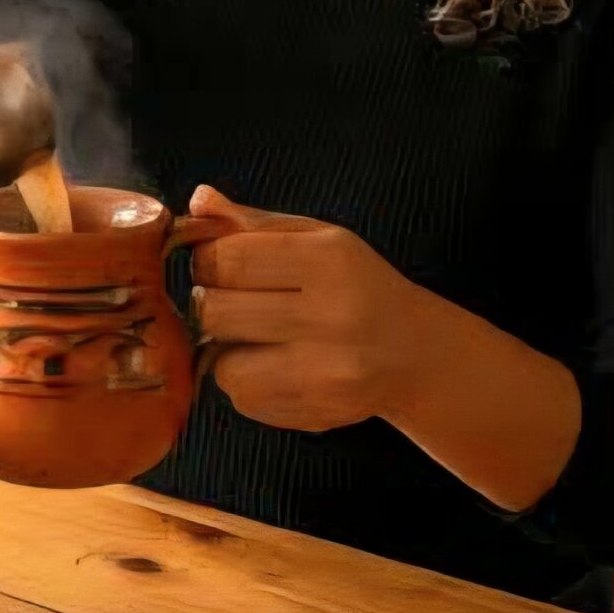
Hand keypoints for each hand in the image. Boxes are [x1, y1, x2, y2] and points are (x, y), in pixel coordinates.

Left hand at [188, 185, 430, 432]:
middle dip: (211, 305)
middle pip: (215, 312)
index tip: (219, 265)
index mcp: (328, 260)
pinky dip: (247, 383)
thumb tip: (198, 200)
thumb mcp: (317, 239)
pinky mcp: (316, 412)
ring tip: (258, 339)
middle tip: (234, 302)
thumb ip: (254, 223)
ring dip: (227, 352)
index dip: (207, 261)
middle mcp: (331, 317)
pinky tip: (278, 367)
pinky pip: (243, 399)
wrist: (415, 353)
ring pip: (223, 365)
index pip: (227, 259)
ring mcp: (325, 372)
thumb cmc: (356, 285)